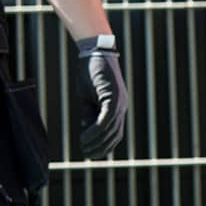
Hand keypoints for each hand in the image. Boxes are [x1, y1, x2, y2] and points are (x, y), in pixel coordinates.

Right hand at [75, 35, 128, 157]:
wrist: (93, 52)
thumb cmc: (89, 73)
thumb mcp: (88, 99)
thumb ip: (89, 115)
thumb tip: (87, 133)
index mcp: (118, 107)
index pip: (115, 134)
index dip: (105, 146)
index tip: (92, 154)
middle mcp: (122, 106)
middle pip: (115, 135)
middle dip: (101, 148)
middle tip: (86, 154)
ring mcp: (119, 102)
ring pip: (110, 130)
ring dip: (96, 141)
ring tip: (83, 147)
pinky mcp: (113, 96)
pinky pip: (105, 120)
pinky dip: (95, 131)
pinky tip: (85, 137)